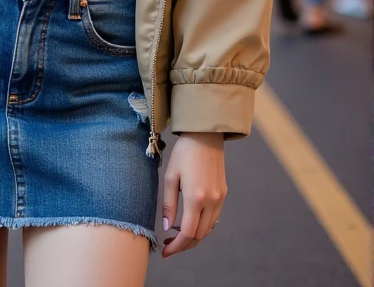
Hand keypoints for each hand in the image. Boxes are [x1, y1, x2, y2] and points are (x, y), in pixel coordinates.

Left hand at [161, 132, 226, 258]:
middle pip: (199, 236)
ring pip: (208, 229)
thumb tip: (167, 228)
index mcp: (195, 198)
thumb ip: (169, 204)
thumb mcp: (170, 176)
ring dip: (194, 236)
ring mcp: (219, 199)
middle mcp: (211, 201)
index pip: (187, 234)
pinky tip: (190, 219)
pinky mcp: (223, 194)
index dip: (176, 247)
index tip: (166, 252)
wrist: (205, 135)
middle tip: (169, 243)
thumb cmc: (184, 153)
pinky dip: (202, 225)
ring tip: (177, 233)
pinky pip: (214, 218)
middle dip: (184, 244)